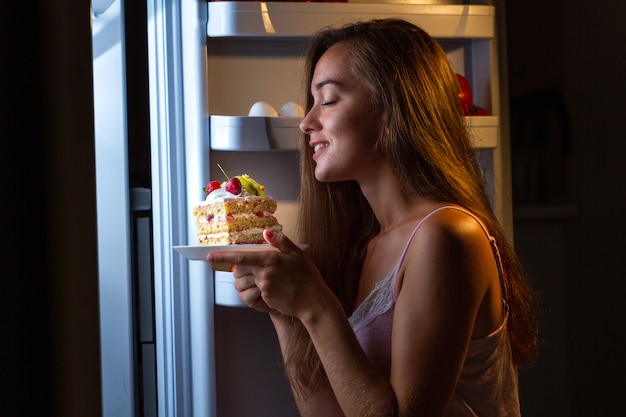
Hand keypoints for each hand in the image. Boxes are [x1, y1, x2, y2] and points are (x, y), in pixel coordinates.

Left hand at [207, 230, 331, 318]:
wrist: (314, 302)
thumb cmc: (308, 277)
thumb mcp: (298, 254)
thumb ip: (281, 242)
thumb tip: (266, 233)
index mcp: (271, 259)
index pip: (241, 256)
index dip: (223, 256)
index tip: (209, 256)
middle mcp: (264, 273)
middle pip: (240, 270)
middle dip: (238, 268)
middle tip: (252, 268)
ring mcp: (264, 287)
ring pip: (247, 281)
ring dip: (251, 279)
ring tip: (268, 278)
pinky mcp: (265, 298)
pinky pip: (256, 292)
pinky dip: (261, 288)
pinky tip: (276, 287)